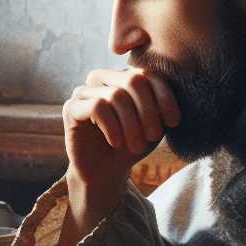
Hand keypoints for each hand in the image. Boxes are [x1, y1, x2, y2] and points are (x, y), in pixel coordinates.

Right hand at [61, 68, 179, 239]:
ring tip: (137, 145)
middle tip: (154, 136)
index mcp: (123, 76)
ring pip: (116, 95)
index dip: (165, 96)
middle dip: (148, 110)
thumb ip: (159, 107)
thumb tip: (165, 97)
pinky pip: (97, 107)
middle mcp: (103, 78)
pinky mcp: (71, 107)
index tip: (174, 122)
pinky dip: (112, 127)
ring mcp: (84, 91)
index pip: (149, 74)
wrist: (105, 172)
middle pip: (133, 80)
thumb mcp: (153, 125)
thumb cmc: (131, 145)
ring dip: (132, 124)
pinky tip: (116, 142)